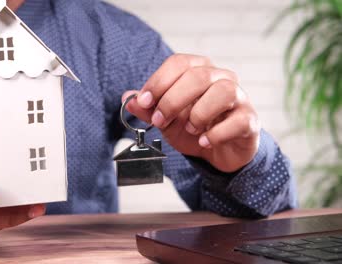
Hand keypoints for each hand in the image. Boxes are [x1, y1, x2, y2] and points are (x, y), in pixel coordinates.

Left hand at [124, 54, 260, 172]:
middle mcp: (222, 78)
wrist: (219, 152)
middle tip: (160, 120)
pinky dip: (216, 133)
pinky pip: (237, 120)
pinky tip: (204, 142)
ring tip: (190, 130)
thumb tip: (128, 99)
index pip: (179, 63)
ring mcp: (239, 98)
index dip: (159, 81)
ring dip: (198, 114)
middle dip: (172, 100)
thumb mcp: (166, 121)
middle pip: (198, 76)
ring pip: (222, 91)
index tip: (144, 101)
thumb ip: (149, 110)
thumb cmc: (194, 129)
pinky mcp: (249, 120)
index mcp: (200, 71)